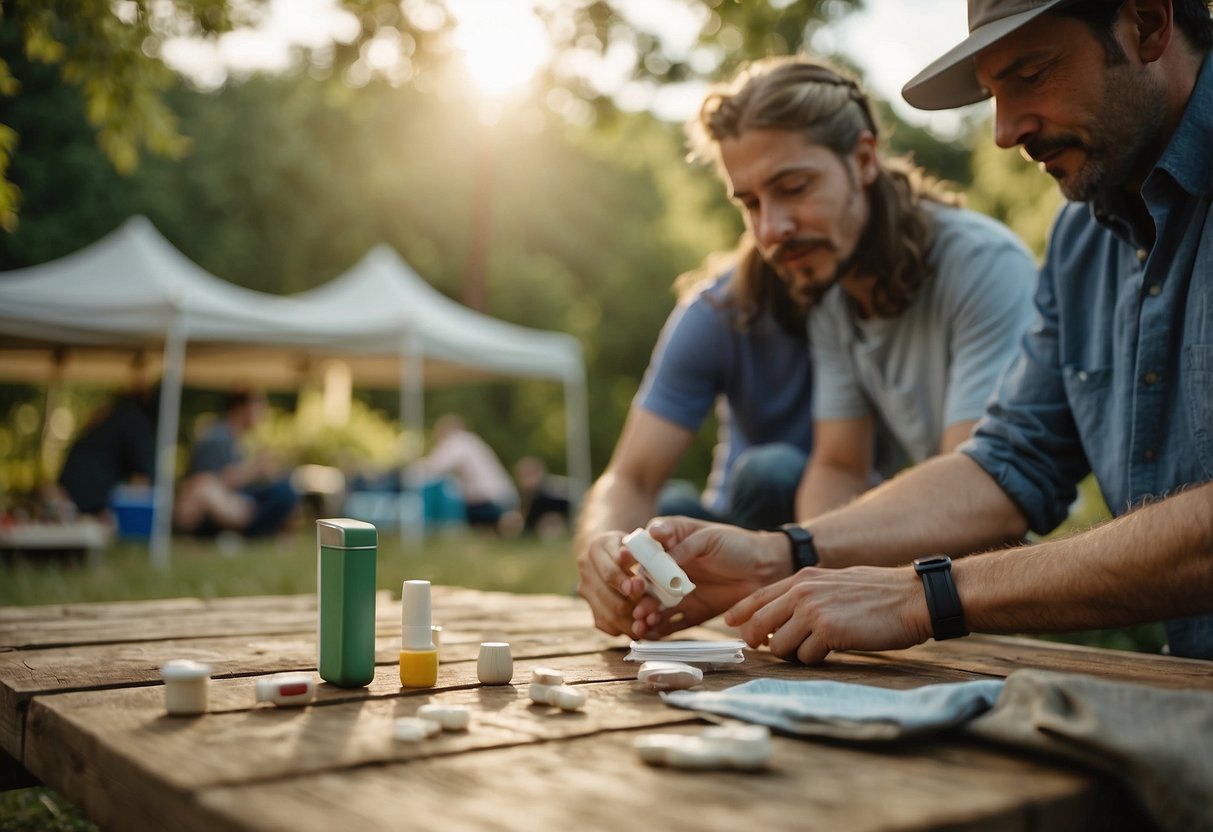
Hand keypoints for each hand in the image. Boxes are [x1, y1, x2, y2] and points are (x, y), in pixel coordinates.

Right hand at [576, 530, 646, 635]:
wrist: (612, 553)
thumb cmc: (632, 547)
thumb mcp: (636, 541)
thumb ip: (636, 549)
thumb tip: (629, 557)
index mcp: (596, 548)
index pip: (607, 571)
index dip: (622, 580)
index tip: (639, 585)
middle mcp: (586, 570)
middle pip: (605, 595)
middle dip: (630, 604)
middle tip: (651, 609)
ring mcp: (586, 591)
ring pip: (606, 614)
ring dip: (630, 621)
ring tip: (650, 621)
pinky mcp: (592, 608)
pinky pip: (607, 625)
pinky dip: (625, 629)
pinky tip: (642, 628)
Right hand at [630, 516, 789, 638]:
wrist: (766, 569)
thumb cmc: (736, 544)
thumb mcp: (707, 538)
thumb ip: (682, 546)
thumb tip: (656, 555)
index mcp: (670, 544)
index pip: (645, 552)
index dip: (633, 562)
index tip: (628, 572)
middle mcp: (670, 569)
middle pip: (646, 583)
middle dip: (637, 596)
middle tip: (635, 606)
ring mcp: (679, 592)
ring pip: (656, 605)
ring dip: (645, 614)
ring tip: (640, 622)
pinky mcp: (692, 611)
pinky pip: (672, 622)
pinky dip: (660, 629)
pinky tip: (651, 633)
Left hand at [724, 565, 932, 664]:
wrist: (912, 598)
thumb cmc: (878, 594)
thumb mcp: (834, 583)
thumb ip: (806, 595)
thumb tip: (783, 617)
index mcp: (802, 578)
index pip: (758, 596)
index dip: (741, 613)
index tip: (731, 625)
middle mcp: (801, 592)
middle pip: (759, 624)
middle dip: (761, 641)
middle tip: (767, 649)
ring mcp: (813, 611)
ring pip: (780, 646)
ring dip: (794, 653)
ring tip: (817, 647)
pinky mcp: (828, 631)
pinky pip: (805, 657)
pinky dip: (816, 659)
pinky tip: (834, 650)